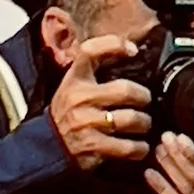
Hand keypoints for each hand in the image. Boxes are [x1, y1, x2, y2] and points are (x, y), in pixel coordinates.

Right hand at [51, 34, 153, 169]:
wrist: (49, 145)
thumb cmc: (71, 111)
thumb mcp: (74, 85)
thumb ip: (95, 71)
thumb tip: (132, 53)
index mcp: (75, 79)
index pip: (90, 51)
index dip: (114, 45)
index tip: (133, 50)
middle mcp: (80, 98)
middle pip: (125, 90)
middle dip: (143, 97)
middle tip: (145, 101)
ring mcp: (86, 122)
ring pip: (132, 119)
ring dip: (145, 124)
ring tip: (142, 125)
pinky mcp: (94, 146)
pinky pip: (130, 147)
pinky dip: (140, 148)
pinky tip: (139, 147)